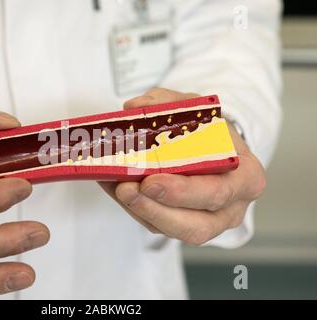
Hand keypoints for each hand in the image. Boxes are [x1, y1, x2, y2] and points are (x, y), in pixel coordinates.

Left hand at [100, 88, 265, 244]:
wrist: (216, 147)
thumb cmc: (212, 131)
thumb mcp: (196, 108)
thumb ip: (166, 103)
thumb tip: (135, 107)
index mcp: (246, 177)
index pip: (219, 192)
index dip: (183, 191)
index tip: (151, 181)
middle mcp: (231, 207)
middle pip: (196, 225)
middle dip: (155, 209)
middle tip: (126, 188)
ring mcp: (209, 222)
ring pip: (173, 231)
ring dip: (140, 211)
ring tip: (117, 187)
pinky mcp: (184, 225)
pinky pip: (158, 225)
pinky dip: (133, 208)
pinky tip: (115, 188)